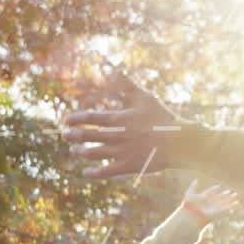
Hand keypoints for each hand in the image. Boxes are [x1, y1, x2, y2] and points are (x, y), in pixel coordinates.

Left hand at [62, 73, 183, 178]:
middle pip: (87, 136)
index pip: (89, 118)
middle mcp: (116, 135)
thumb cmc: (162, 118)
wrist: (179, 142)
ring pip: (93, 153)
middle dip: (73, 135)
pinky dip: (93, 173)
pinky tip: (86, 172)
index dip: (75, 119)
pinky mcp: (128, 166)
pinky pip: (106, 171)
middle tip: (65, 135)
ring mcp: (121, 152)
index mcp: (119, 118)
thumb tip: (114, 70)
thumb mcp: (145, 98)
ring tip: (74, 151)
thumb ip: (127, 85)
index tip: (66, 121)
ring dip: (80, 152)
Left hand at [183, 182, 239, 219]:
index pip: (210, 192)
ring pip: (222, 202)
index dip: (214, 190)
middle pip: (218, 198)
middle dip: (224, 195)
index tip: (219, 187)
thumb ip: (193, 186)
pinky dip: (230, 206)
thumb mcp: (190, 192)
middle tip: (231, 192)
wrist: (190, 214)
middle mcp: (208, 203)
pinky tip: (235, 203)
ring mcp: (212, 207)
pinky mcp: (216, 212)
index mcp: (203, 197)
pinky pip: (224, 209)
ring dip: (229, 200)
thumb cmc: (189, 204)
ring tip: (235, 196)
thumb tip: (196, 179)